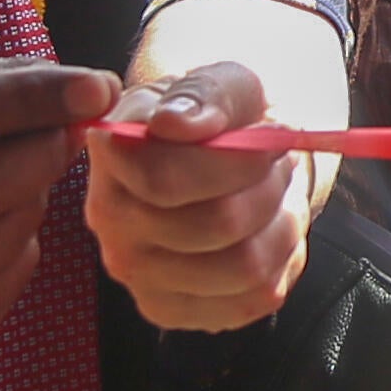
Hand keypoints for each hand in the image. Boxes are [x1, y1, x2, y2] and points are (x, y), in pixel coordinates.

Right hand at [90, 27, 335, 335]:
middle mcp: (108, 218)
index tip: (270, 133)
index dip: (237, 158)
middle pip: (217, 224)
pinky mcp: (170, 310)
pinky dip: (280, 262)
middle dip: (268, 187)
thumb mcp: (223, 80)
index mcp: (112, 152)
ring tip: (273, 195)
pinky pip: (253, 300)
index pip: (165, 179)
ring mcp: (135, 272)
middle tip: (277, 163)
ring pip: (244, 266)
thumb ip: (202, 95)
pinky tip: (265, 232)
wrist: (231, 153)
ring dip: (282, 224)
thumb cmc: (222, 115)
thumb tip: (171, 125)